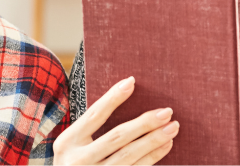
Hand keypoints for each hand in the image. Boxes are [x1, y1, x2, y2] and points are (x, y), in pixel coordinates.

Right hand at [54, 76, 178, 164]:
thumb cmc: (73, 164)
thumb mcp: (71, 147)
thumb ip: (88, 130)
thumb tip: (125, 97)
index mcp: (67, 143)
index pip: (94, 115)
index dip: (113, 98)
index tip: (131, 82)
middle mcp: (78, 160)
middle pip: (117, 137)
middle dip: (144, 123)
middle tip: (166, 112)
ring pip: (129, 155)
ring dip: (154, 140)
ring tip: (172, 127)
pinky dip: (152, 157)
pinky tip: (165, 146)